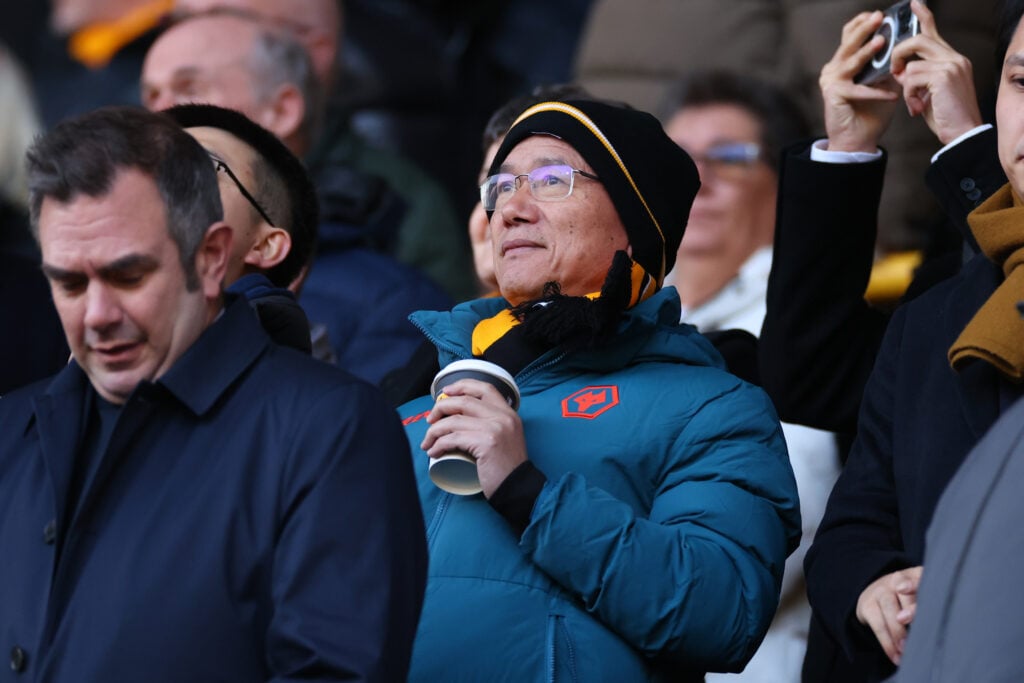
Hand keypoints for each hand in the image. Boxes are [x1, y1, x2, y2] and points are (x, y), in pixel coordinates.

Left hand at [421, 378, 526, 497]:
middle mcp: (503, 416)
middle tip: (430, 421)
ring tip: (427, 442)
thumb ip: (491, 424)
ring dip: (434, 431)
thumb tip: (460, 418)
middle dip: (440, 409)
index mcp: (508, 413)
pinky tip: (433, 451)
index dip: (462, 386)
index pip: (484, 388)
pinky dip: (438, 444)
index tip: (445, 392)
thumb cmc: (506, 467)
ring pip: (454, 421)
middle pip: (464, 401)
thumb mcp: (505, 437)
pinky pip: (453, 438)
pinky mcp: (486, 443)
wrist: (518, 488)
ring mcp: (495, 428)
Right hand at [820, 10, 900, 151]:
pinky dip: (876, 92)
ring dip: (866, 51)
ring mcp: (831, 81)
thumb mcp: (882, 82)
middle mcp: (833, 69)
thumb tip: (902, 45)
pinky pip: (859, 90)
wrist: (857, 140)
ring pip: (851, 61)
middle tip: (878, 16)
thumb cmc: (870, 112)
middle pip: (848, 43)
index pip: (849, 35)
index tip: (879, 14)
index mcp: (843, 63)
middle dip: (864, 28)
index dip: (862, 23)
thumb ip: (886, 65)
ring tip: (882, 42)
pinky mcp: (834, 95)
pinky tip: (891, 95)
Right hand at [855, 565, 923, 664]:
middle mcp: (896, 579)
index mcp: (915, 575)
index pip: (917, 577)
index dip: (912, 583)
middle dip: (910, 613)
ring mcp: (880, 590)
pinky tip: (895, 655)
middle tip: (915, 631)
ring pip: (889, 610)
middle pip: (904, 595)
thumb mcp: (922, 597)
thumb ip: (931, 607)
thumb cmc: (910, 601)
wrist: (878, 595)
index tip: (903, 589)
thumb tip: (936, 630)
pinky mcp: (867, 605)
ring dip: (898, 634)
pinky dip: (888, 644)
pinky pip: (878, 626)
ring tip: (906, 651)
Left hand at [890, 0, 981, 144]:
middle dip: (899, 54)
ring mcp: (951, 65)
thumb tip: (900, 71)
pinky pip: (912, 78)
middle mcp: (954, 58)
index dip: (923, 16)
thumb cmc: (946, 117)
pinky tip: (916, 107)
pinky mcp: (944, 76)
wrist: (961, 134)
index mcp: (952, 59)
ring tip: (913, 101)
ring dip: (905, 84)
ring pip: (912, 63)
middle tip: (894, 71)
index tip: (913, 4)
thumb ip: (916, 78)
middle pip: (919, 39)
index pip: (934, 32)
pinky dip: (909, 94)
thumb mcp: (928, 93)